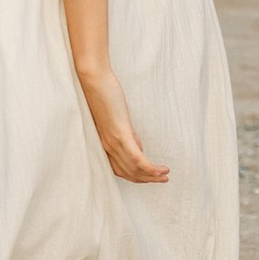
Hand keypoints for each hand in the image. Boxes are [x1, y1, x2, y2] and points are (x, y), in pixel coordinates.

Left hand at [78, 67, 167, 183]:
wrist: (93, 79)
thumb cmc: (103, 94)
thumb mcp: (117, 118)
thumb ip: (127, 134)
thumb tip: (139, 147)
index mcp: (104, 143)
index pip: (119, 169)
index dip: (136, 177)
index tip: (150, 177)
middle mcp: (107, 146)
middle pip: (128, 172)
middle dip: (146, 180)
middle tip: (163, 180)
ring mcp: (113, 141)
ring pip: (133, 168)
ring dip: (151, 176)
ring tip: (165, 177)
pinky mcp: (121, 133)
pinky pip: (136, 157)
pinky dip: (149, 167)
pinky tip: (160, 170)